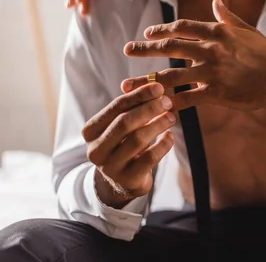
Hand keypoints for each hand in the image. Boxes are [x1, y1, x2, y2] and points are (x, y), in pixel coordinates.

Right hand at [82, 83, 175, 208]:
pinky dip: (163, 144)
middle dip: (149, 109)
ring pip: (137, 139)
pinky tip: (170, 136)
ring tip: (172, 117)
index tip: (159, 87)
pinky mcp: (128, 180)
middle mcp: (96, 150)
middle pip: (125, 122)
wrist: (121, 183)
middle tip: (168, 101)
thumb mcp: (123, 126)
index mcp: (91, 131)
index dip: (139, 95)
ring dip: (158, 124)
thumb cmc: (124, 145)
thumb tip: (154, 84)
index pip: (116, 107)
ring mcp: (110, 167)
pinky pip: (149, 158)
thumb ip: (133, 107)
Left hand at [122, 0, 265, 111]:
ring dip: (147, 81)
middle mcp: (211, 49)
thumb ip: (228, 17)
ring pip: (172, 76)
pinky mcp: (217, 93)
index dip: (162, 30)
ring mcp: (212, 72)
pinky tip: (156, 107)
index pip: (182, 27)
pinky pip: (187, 99)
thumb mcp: (248, 30)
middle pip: (170, 47)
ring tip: (128, 86)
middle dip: (145, 49)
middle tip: (128, 50)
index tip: (148, 32)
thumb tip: (215, 2)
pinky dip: (171, 103)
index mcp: (218, 32)